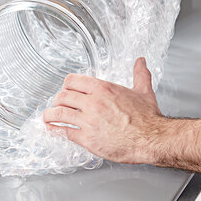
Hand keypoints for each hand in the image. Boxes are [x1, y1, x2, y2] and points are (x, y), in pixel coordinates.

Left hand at [41, 58, 164, 163]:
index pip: (72, 81)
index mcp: (102, 89)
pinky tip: (53, 129)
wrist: (153, 139)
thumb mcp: (143, 91)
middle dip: (58, 100)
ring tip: (47, 116)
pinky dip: (56, 130)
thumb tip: (140, 61)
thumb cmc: (149, 118)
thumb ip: (139, 74)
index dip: (66, 85)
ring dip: (50, 114)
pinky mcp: (88, 139)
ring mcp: (89, 121)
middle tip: (57, 104)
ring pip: (60, 113)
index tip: (66, 90)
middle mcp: (93, 103)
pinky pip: (65, 132)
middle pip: (63, 96)